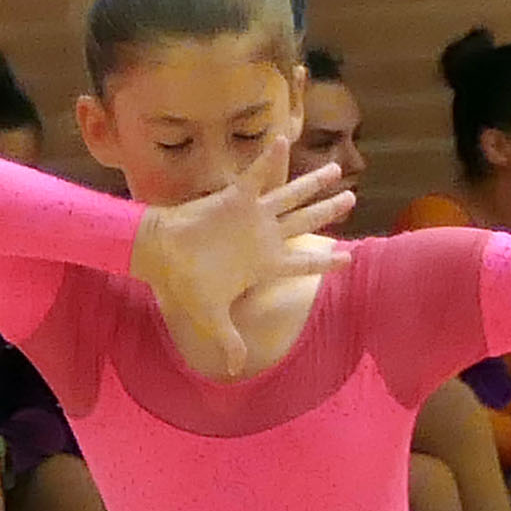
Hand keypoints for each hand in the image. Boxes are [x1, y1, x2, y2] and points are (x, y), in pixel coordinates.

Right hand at [129, 153, 349, 375]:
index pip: (303, 263)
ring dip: (312, 184)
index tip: (348, 258)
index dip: (325, 262)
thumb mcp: (210, 315)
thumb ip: (228, 338)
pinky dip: (270, 160)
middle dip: (328, 211)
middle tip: (350, 199)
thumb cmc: (184, 283)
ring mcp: (252, 216)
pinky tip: (284, 140)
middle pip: (305, 222)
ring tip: (335, 170)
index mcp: (263, 264)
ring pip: (290, 196)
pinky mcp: (235, 198)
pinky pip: (257, 176)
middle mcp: (263, 237)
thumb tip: (233, 370)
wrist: (159, 254)